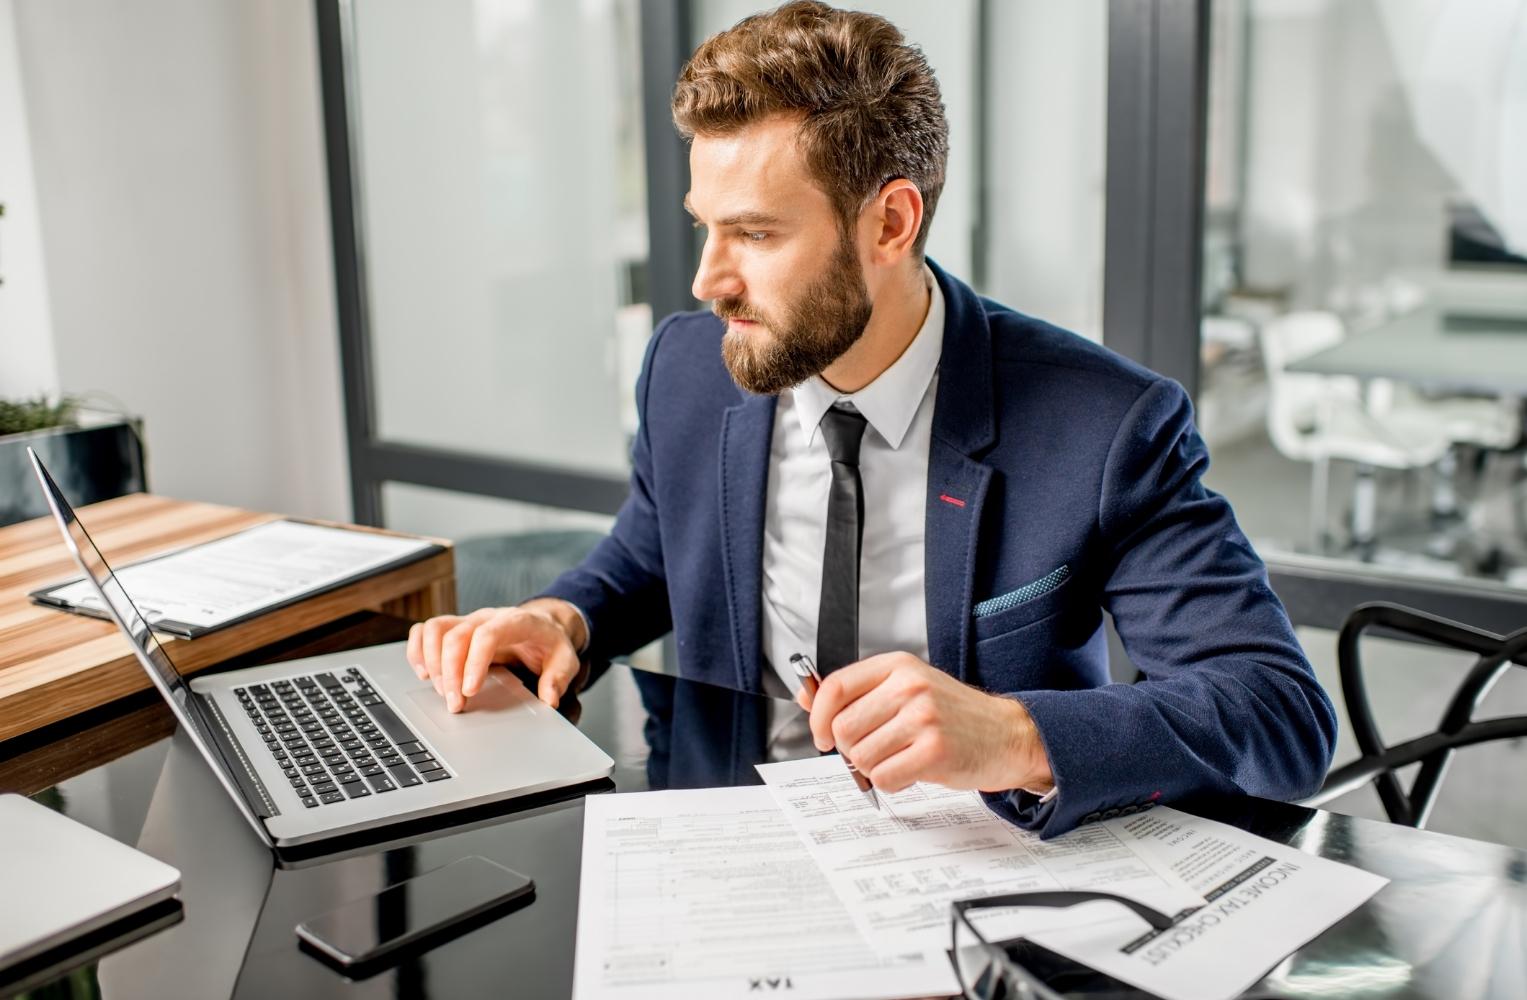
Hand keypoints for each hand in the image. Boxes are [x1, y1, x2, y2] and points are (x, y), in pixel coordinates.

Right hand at [406, 598, 586, 712]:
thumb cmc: (550, 642)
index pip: (487, 634)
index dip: (474, 662)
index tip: (470, 691)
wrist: (542, 624)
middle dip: (451, 673)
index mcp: (516, 621)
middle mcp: (487, 617)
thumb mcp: (566, 659)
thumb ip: (559, 678)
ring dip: (431, 662)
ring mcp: (469, 620)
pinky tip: (424, 674)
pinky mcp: (455, 628)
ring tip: (441, 692)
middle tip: (455, 705)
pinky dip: (418, 650)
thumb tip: (549, 699)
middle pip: (456, 636)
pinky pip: (426, 630)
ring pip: (435, 629)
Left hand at [798, 652, 1052, 794]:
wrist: (1007, 735)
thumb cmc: (954, 715)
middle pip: (843, 728)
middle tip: (879, 748)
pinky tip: (912, 770)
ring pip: (861, 757)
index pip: (835, 687)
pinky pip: (884, 777)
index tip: (822, 735)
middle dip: (852, 748)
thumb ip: (857, 693)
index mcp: (897, 666)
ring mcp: (923, 718)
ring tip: (902, 757)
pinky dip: (892, 782)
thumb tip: (806, 696)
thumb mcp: (906, 689)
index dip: (818, 717)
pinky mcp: (934, 751)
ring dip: (875, 767)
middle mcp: (909, 687)